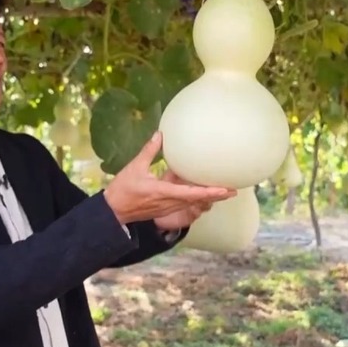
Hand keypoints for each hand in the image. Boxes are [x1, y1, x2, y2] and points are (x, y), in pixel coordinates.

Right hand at [104, 131, 235, 223]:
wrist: (113, 212)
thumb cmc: (123, 190)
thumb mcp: (134, 168)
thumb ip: (149, 151)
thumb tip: (160, 134)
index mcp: (162, 192)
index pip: (191, 193)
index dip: (209, 192)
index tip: (224, 190)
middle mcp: (169, 202)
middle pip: (198, 201)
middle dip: (216, 196)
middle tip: (234, 191)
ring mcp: (168, 208)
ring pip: (193, 204)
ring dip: (208, 198)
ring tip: (224, 192)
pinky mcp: (165, 209)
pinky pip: (185, 204)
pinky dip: (197, 198)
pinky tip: (204, 192)